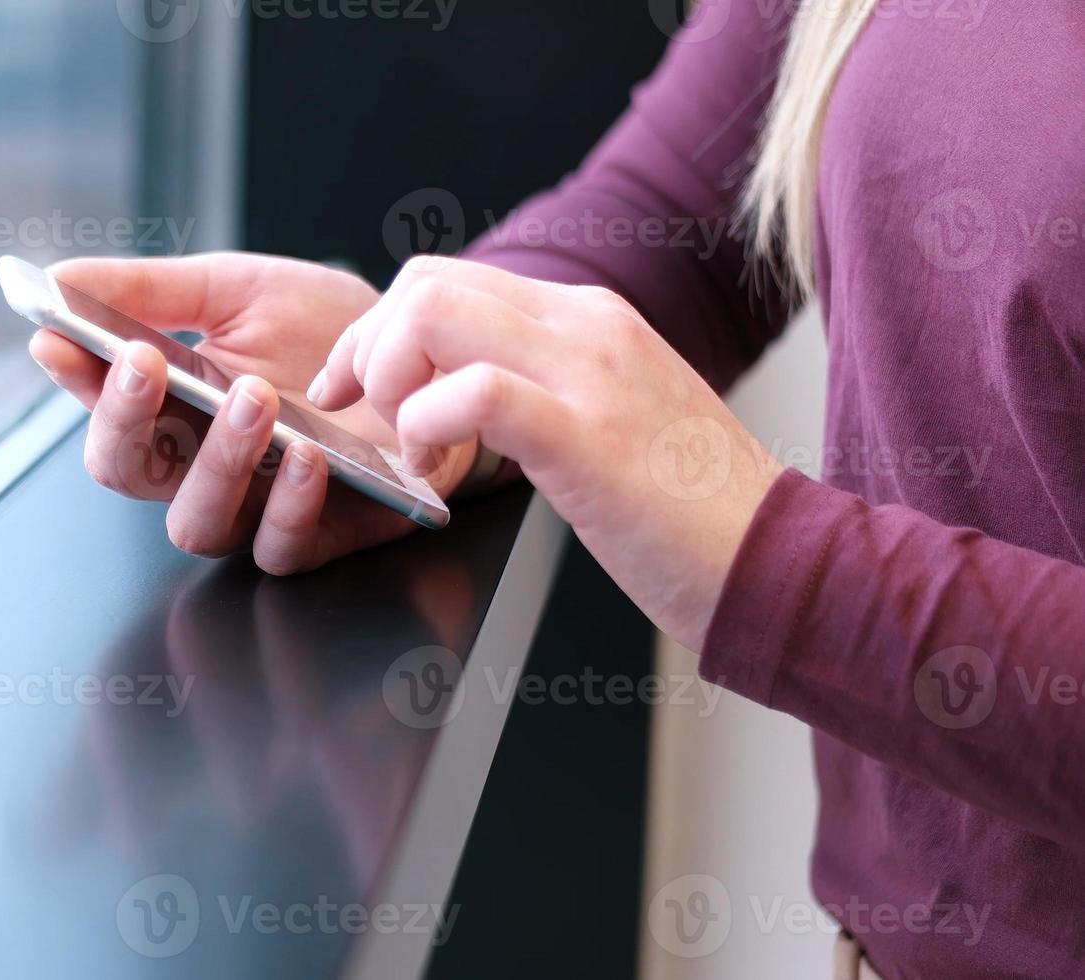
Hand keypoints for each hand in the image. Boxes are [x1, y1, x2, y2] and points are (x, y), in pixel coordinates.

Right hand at [29, 252, 479, 574]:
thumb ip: (148, 290)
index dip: (73, 378)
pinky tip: (307, 452)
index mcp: (168, 407)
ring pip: (197, 522)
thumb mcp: (236, 290)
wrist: (426, 357)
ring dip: (216, 460)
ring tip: (252, 398)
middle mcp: (197, 465)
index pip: (97, 403)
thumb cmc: (324, 330)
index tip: (61, 339)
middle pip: (125, 472)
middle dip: (123, 420)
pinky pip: (281, 547)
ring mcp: (253, 505)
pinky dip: (290, 503)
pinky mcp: (317, 533)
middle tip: (145, 361)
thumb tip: (57, 279)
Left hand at [309, 255, 778, 649]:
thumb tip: (461, 393)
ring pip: (432, 314)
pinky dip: (428, 429)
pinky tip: (444, 476)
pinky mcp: (587, 435)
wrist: (786, 562)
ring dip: (392, 382)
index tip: (353, 390)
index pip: (448, 278)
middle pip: (424, 282)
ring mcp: (589, 372)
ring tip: (417, 448)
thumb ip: (544, 387)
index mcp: (589, 318)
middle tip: (366, 418)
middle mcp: (586, 324)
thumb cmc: (693, 510)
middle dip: (366, 349)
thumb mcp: (613, 418)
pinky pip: (470, 393)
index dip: (378, 331)